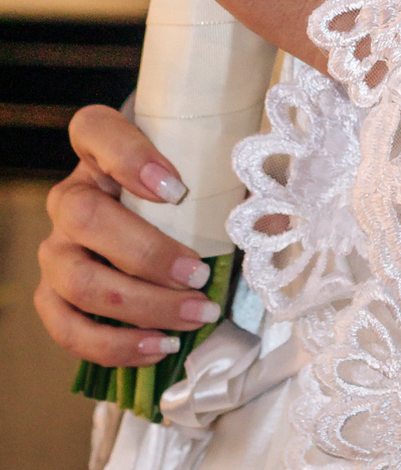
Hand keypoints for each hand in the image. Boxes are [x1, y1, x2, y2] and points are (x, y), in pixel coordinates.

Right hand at [35, 105, 220, 365]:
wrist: (152, 222)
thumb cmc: (183, 189)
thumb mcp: (203, 172)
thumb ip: (232, 184)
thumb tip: (273, 221)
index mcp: (98, 149)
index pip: (92, 129)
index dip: (127, 155)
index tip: (176, 187)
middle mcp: (68, 196)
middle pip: (83, 217)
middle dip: (146, 253)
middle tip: (200, 274)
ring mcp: (55, 249)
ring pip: (76, 280)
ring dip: (140, 306)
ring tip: (194, 316)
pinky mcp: (53, 297)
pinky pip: (67, 329)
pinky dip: (115, 345)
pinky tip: (160, 346)